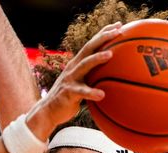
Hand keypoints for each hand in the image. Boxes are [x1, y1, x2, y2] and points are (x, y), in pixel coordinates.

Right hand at [26, 22, 122, 138]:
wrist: (48, 111)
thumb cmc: (68, 98)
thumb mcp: (81, 83)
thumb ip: (92, 77)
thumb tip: (112, 77)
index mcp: (77, 63)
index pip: (92, 44)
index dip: (104, 33)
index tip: (119, 25)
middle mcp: (73, 67)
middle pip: (89, 48)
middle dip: (103, 38)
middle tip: (118, 32)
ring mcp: (70, 79)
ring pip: (84, 65)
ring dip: (97, 58)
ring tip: (110, 55)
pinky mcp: (68, 92)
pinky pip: (81, 92)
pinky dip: (91, 92)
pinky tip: (101, 95)